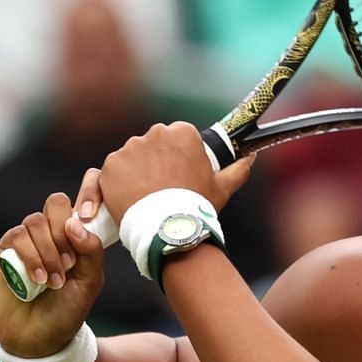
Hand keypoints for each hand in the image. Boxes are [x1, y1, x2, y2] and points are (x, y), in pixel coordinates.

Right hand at [0, 169, 106, 357]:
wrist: (40, 336)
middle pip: (56, 204)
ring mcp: (29, 239)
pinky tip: (38, 280)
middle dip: (64, 232)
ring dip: (49, 253)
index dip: (90, 192)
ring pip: (36, 222)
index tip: (91, 215)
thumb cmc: (69, 308)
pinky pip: (17, 237)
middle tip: (71, 262)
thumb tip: (76, 222)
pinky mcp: (7, 249)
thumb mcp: (90, 282)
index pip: (84, 195)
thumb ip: (91, 251)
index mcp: (78, 235)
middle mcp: (53, 232)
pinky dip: (31, 258)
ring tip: (55, 281)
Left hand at [97, 121, 255, 221]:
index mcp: (182, 133)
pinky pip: (115, 171)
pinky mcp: (111, 165)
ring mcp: (129, 149)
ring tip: (149, 195)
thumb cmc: (197, 205)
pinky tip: (133, 198)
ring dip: (139, 171)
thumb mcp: (223, 187)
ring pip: (134, 156)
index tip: (182, 172)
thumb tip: (251, 157)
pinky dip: (121, 182)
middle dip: (158, 160)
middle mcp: (154, 134)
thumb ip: (238, 169)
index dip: (181, 154)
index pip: (179, 136)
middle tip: (166, 186)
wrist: (167, 228)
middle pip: (155, 144)